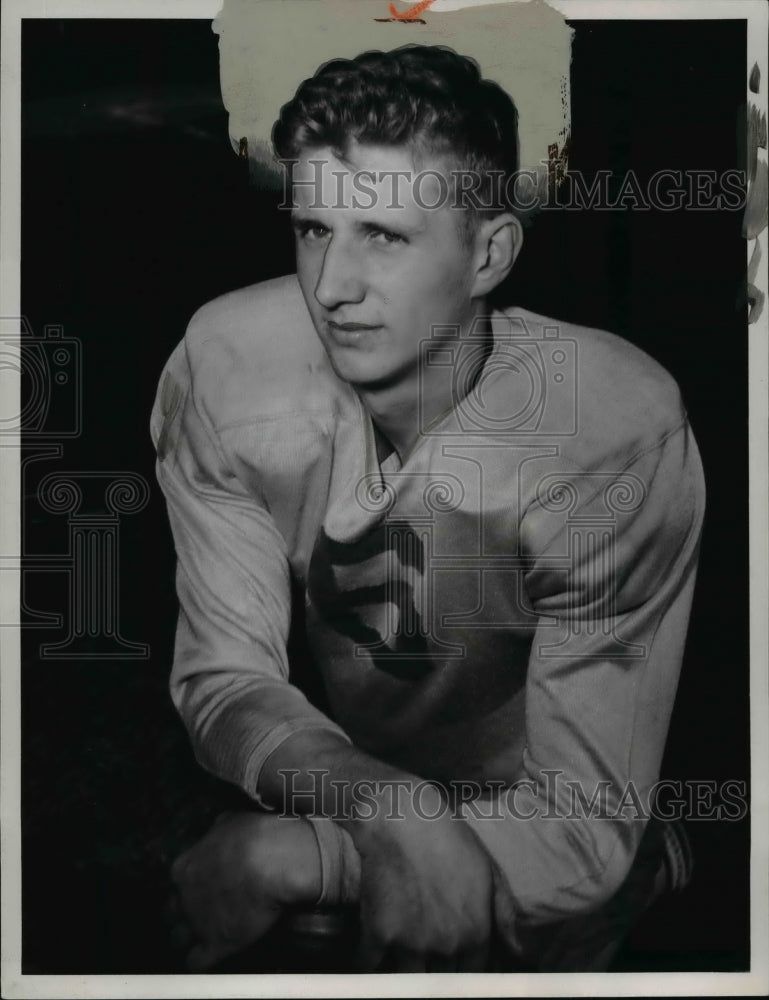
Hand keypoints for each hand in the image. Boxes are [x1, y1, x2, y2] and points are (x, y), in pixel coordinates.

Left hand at [170, 811, 321, 969]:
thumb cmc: (255, 836)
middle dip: (185, 912)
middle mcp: (184, 897)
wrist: (272, 861)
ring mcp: (197, 923)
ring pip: (178, 939)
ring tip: (206, 935)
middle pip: (172, 911)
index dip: (190, 886)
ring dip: (189, 938)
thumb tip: (218, 834)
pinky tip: (213, 953)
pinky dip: (202, 960)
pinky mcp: (215, 944)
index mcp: (184, 867)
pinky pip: (196, 962)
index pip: (176, 882)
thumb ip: (218, 833)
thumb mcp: (231, 821)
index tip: (206, 885)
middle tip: (206, 910)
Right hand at [349, 782, 493, 971]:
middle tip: (424, 954)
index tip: (450, 963)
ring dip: (403, 972)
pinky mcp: (378, 933)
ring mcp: (411, 942)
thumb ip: (504, 914)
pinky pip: (368, 966)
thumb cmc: (447, 838)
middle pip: (440, 982)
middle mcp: (446, 945)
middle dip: (433, 971)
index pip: (471, 977)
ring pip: (407, 981)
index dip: (460, 971)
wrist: (401, 816)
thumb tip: (518, 951)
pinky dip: (367, 963)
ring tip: (400, 958)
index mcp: (476, 933)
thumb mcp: (487, 869)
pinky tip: (371, 954)